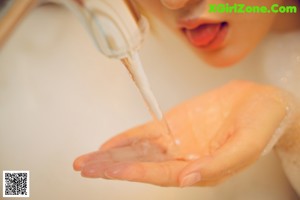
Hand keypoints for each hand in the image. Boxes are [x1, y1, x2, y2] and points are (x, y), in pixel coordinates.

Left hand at [73, 80, 287, 186]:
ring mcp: (177, 141)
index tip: (112, 171)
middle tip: (85, 168)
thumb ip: (217, 164)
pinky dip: (127, 138)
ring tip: (88, 160)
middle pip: (143, 165)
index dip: (136, 172)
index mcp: (201, 169)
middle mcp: (184, 158)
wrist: (261, 102)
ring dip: (114, 155)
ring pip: (139, 151)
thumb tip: (187, 177)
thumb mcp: (245, 146)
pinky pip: (147, 133)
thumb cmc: (260, 124)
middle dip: (113, 167)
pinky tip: (110, 145)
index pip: (161, 175)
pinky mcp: (175, 124)